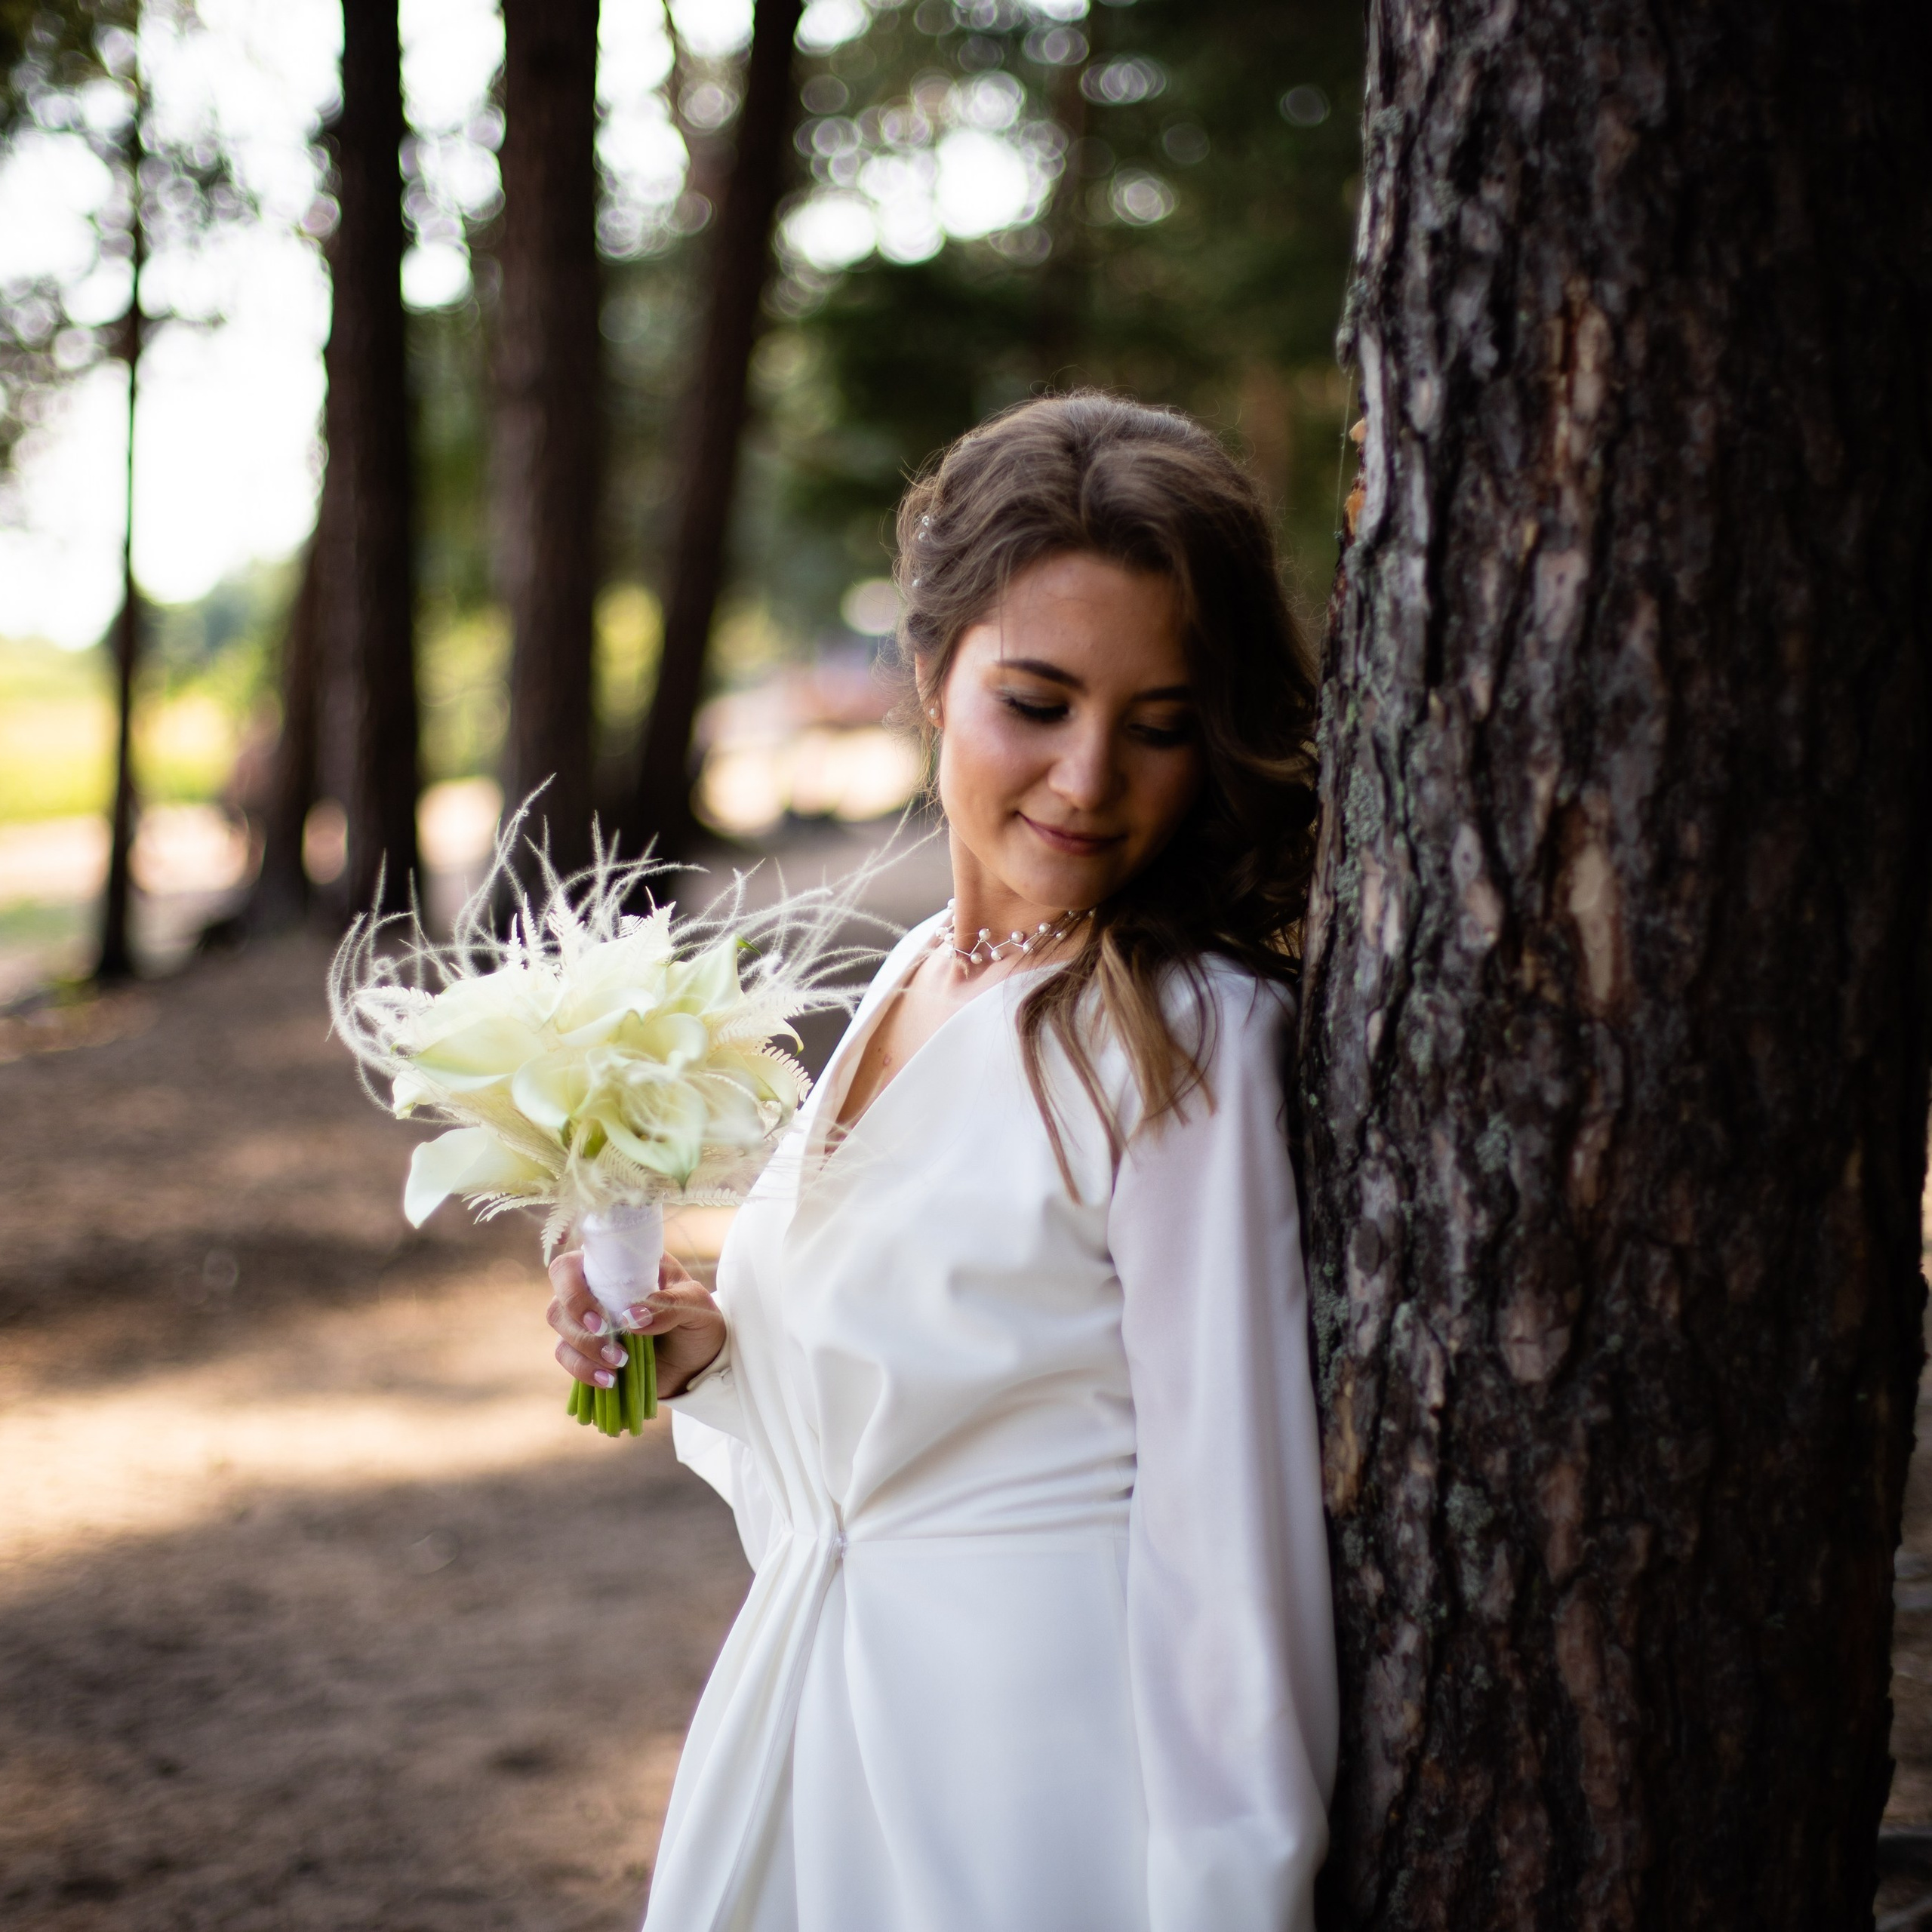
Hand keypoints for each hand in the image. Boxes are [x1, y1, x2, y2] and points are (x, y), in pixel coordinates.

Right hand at [546, 1248, 725, 1400]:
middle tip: (608, 1336)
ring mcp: (588, 1322)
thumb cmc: (697, 1320)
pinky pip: (567, 1357)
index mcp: (618, 1268)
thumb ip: (670, 1305)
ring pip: (560, 1330)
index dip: (570, 1283)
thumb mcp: (696, 1305)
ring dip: (583, 1349)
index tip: (600, 1315)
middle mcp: (595, 1291)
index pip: (574, 1264)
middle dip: (579, 1323)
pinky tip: (609, 1381)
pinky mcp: (588, 1352)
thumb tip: (631, 1316)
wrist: (699, 1361)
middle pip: (559, 1300)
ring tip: (619, 1364)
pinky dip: (582, 1370)